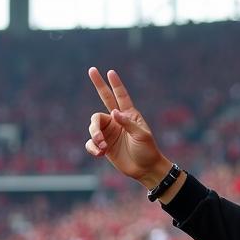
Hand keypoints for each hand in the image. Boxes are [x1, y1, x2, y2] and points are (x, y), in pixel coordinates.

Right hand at [86, 68, 171, 187]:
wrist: (145, 169)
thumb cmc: (148, 151)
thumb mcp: (142, 136)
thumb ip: (128, 123)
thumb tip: (113, 112)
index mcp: (129, 116)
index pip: (121, 96)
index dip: (116, 84)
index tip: (110, 72)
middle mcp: (117, 120)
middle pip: (104, 99)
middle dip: (99, 84)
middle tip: (92, 69)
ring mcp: (109, 132)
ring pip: (93, 125)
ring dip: (95, 135)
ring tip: (103, 147)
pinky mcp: (103, 145)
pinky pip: (90, 142)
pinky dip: (93, 147)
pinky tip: (100, 153)